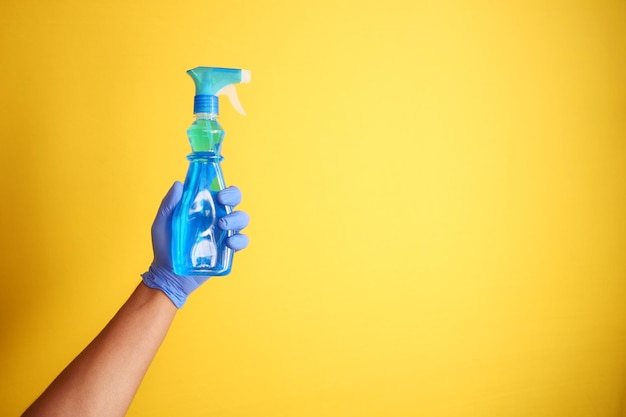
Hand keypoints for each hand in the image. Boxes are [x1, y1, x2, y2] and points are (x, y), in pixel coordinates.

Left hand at [141, 181, 248, 307]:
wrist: (169, 275)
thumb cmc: (164, 247)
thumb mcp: (161, 224)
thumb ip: (168, 205)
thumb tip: (179, 184)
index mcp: (203, 208)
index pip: (220, 191)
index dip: (224, 188)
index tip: (218, 192)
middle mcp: (216, 218)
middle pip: (235, 201)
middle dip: (233, 197)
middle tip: (222, 202)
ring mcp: (223, 234)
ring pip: (241, 219)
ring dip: (236, 219)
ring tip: (222, 226)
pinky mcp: (227, 251)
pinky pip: (242, 241)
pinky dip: (240, 240)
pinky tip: (229, 243)